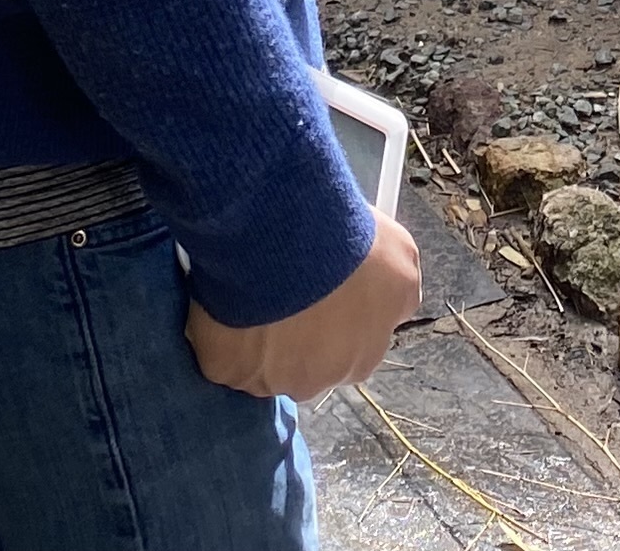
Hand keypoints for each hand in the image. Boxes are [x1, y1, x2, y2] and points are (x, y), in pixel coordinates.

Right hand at [187, 217, 417, 398]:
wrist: (290, 236)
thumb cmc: (348, 245)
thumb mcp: (400, 260)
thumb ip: (397, 294)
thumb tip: (390, 306)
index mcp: (362, 360)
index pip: (349, 350)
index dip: (333, 320)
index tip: (321, 293)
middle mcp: (317, 382)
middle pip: (304, 364)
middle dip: (296, 334)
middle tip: (286, 289)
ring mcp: (268, 381)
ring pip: (261, 364)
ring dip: (256, 337)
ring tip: (252, 290)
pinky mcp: (225, 370)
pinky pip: (221, 355)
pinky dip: (219, 334)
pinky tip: (224, 301)